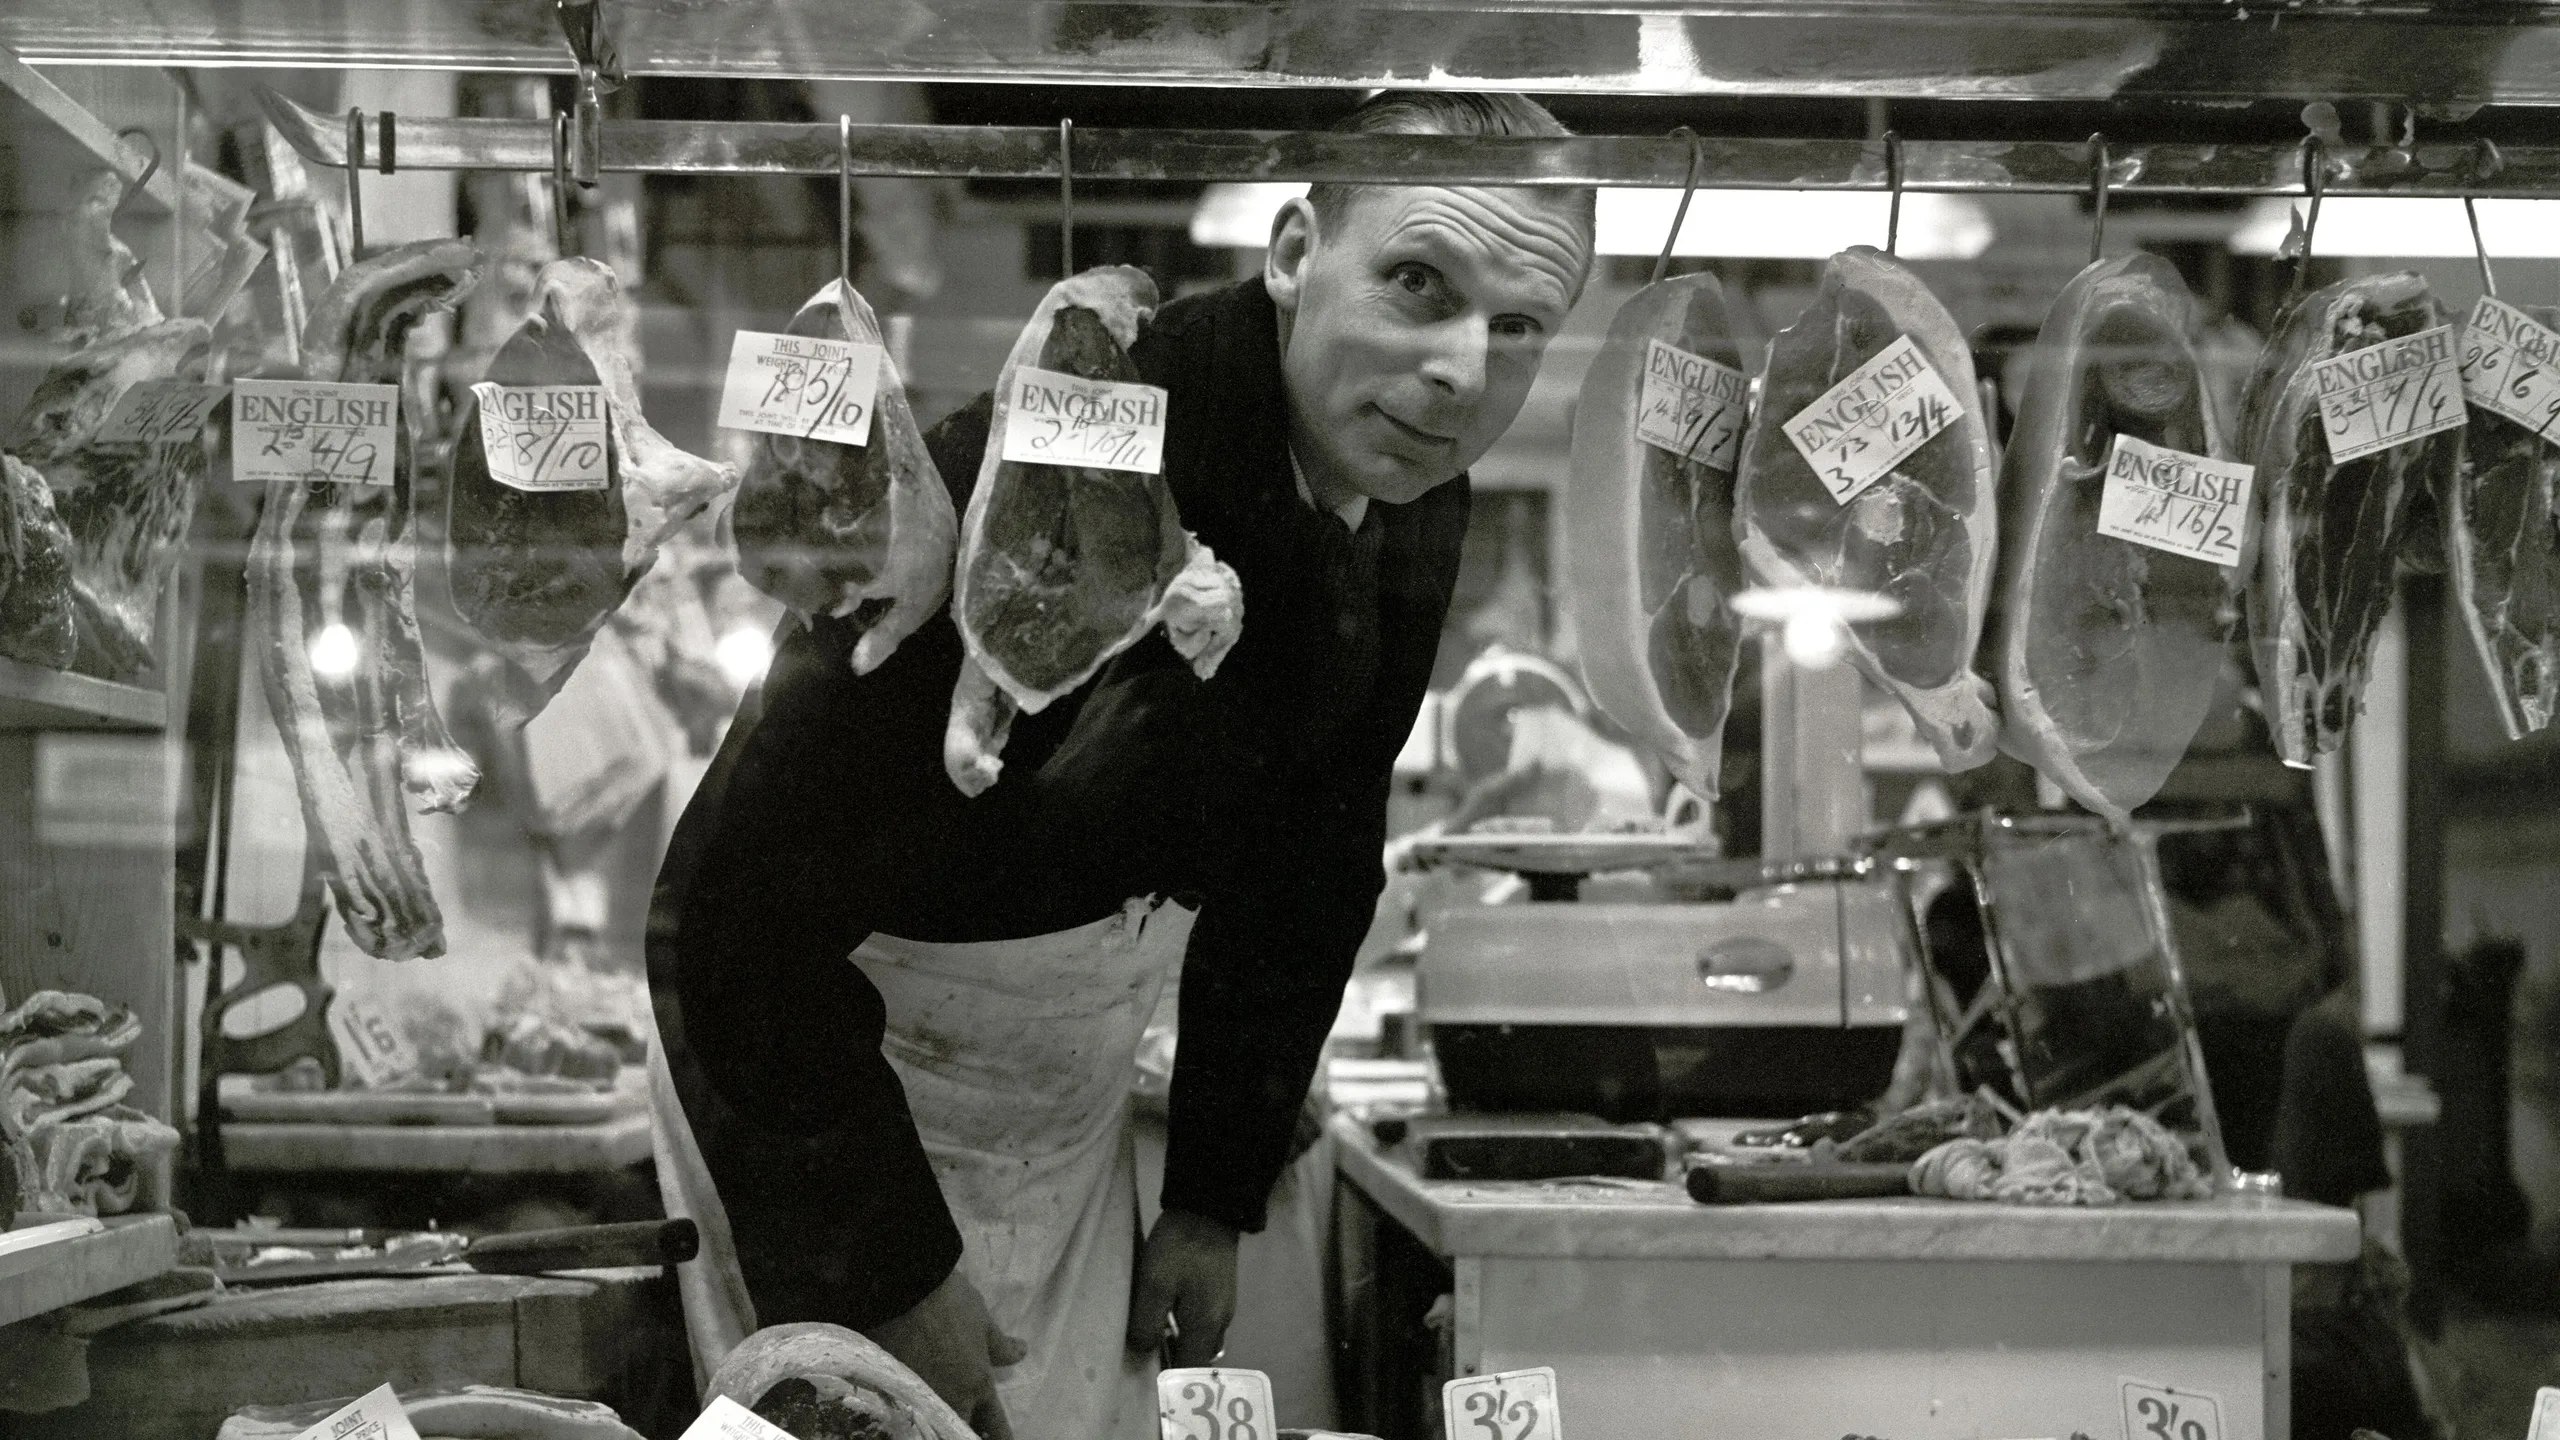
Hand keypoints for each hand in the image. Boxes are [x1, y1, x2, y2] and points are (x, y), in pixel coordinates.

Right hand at [864, 1269, 1027, 1439]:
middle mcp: (950, 1399)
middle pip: (961, 1428)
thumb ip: (999, 1346)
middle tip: (970, 1425)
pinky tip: (914, 1407)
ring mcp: (919, 1396)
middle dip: (966, 1429)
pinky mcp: (892, 1388)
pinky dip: (916, 1410)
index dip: (999, 1436)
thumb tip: (1020, 1353)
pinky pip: (910, 1409)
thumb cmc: (949, 1301)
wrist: (901, 1287)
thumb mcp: (982, 1321)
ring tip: (944, 1416)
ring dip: (942, 1421)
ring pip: (936, 1421)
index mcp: (977, 1385)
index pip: (994, 1425)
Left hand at [1126, 1207, 1239, 1366]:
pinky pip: (1202, 1322)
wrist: (1209, 1209)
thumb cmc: (1179, 1248)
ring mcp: (1223, 1306)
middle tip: (1146, 1360)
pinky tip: (1167, 1314)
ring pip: (1200, 1339)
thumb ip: (1147, 1323)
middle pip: (1197, 1357)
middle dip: (1176, 1364)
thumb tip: (1144, 1351)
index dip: (1170, 1381)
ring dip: (1181, 1344)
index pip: (1189, 1370)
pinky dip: (1186, 1328)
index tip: (1147, 1382)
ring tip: (1153, 1337)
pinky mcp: (1220, 1291)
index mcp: (1205, 1326)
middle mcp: (1220, 1322)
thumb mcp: (1154, 1284)